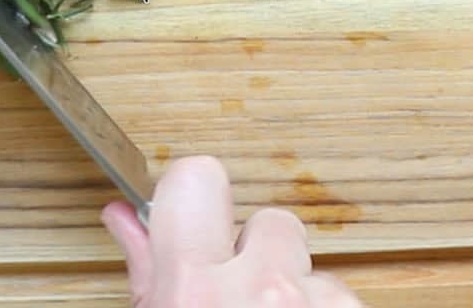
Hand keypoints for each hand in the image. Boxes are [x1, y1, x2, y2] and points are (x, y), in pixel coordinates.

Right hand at [102, 156, 363, 306]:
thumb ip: (147, 273)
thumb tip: (126, 220)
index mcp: (195, 289)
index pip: (196, 177)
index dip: (193, 197)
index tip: (194, 220)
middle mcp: (264, 290)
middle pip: (271, 221)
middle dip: (259, 255)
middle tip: (240, 301)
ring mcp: (318, 306)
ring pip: (316, 270)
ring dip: (300, 297)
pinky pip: (347, 300)